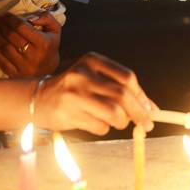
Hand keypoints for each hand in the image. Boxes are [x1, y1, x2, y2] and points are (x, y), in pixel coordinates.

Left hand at [0, 12, 61, 77]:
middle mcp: (33, 56)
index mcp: (43, 43)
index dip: (11, 19)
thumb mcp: (55, 30)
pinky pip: (0, 60)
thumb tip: (31, 17)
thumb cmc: (50, 46)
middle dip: (2, 25)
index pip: (22, 27)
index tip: (6, 14)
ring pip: (4, 47)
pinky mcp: (14, 74)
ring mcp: (23, 66)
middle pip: (12, 37)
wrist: (48, 70)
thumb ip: (47, 18)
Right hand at [32, 52, 155, 135]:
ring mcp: (74, 94)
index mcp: (93, 60)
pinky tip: (94, 122)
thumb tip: (151, 109)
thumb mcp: (95, 80)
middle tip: (147, 124)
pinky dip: (104, 128)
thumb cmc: (75, 90)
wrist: (38, 99)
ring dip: (121, 122)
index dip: (142, 96)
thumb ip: (121, 90)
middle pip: (123, 95)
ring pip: (114, 114)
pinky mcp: (68, 114)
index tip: (151, 110)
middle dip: (139, 113)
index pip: (127, 78)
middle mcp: (83, 74)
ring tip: (116, 122)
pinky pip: (100, 127)